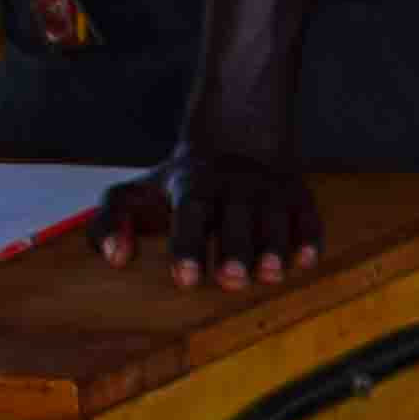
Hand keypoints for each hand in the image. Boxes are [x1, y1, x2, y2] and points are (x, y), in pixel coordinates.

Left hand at [98, 143, 323, 288]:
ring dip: (273, 246)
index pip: (189, 214)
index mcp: (192, 185)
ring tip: (269, 275)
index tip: (185, 279)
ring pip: (274, 218)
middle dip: (234, 248)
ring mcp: (268, 190)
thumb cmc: (178, 184)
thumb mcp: (135, 192)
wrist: (236, 138)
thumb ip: (109, 221)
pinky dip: (309, 239)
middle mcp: (232, 185)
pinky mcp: (298, 196)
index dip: (188, 246)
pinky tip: (305, 261)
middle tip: (231, 280)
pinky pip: (308, 217)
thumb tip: (114, 258)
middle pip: (234, 217)